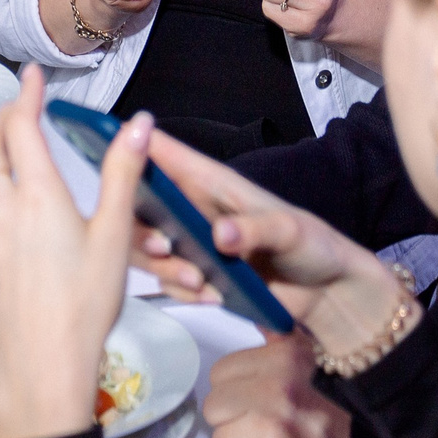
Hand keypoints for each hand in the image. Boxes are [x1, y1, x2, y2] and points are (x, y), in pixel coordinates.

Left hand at [0, 68, 151, 437]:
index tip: (31, 76)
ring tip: (2, 157)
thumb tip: (139, 123)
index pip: (23, 126)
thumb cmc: (86, 304)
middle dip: (5, 122)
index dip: (27, 95)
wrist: (45, 364)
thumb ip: (123, 174)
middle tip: (22, 113)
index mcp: (38, 194)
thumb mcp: (115, 236)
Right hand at [129, 130, 402, 347]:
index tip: (110, 140)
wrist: (328, 296)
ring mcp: (197, 246)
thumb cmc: (314, 246)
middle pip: (146, 208)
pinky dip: (184, 292)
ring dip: (164, 266)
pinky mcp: (202, 278)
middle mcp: (199, 211)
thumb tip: (219, 235)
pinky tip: (211, 297)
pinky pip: (173, 283)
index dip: (139, 145)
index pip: (172, 157)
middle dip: (142, 227)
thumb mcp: (291, 232)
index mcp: (217, 186)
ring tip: (195, 281)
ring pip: (152, 250)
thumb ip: (255, 230)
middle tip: (161, 247)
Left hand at [203, 337, 357, 437]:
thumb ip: (284, 343)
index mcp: (285, 359)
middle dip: (235, 422)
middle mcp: (276, 389)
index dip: (238, 392)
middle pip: (214, 408)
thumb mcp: (322, 365)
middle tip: (268, 431)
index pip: (221, 372)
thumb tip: (257, 311)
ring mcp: (271, 431)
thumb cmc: (349, 421)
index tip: (261, 404)